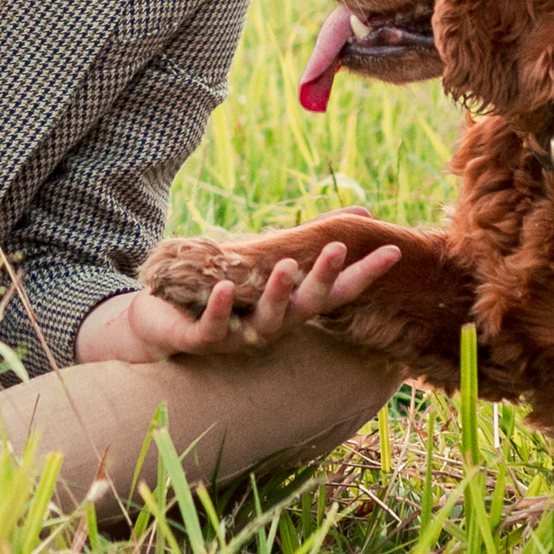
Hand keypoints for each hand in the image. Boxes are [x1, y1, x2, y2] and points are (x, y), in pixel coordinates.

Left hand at [75, 235, 401, 364]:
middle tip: (339, 249)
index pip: (336, 292)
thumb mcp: (266, 261)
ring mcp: (240, 336)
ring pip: (268, 321)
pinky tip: (228, 286)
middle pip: (308, 307)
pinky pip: (216, 328)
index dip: (365, 273)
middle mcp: (273, 327)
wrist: (160, 321)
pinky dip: (224, 308)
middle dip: (324, 279)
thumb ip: (310, 241)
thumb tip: (362, 213)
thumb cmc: (222, 288)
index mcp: (291, 308)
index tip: (393, 252)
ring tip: (287, 265)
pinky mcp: (203, 340)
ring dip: (279, 293)